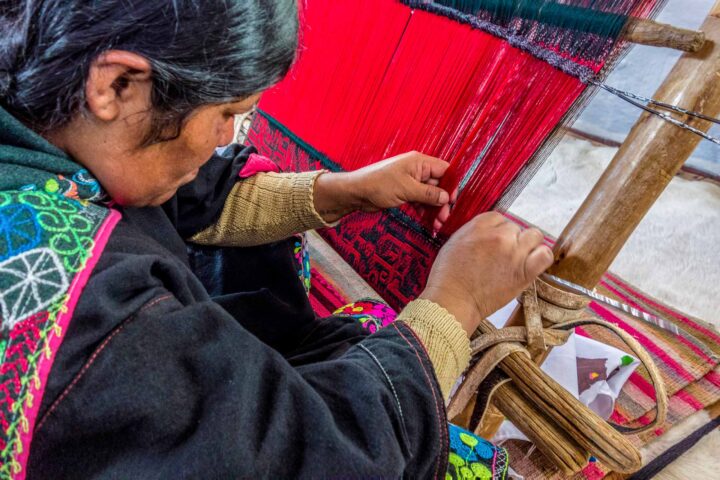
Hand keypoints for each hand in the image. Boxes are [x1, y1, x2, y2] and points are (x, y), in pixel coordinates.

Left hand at [313, 151, 453, 228]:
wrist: (357, 192)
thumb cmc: (379, 185)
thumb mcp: (407, 189)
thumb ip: (429, 194)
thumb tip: (446, 198)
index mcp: (419, 162)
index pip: (445, 170)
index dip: (452, 185)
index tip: (452, 201)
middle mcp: (417, 170)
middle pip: (439, 185)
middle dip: (443, 202)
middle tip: (443, 218)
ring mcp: (411, 182)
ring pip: (430, 195)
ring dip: (435, 209)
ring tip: (437, 224)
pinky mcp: (405, 192)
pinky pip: (420, 201)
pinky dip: (425, 210)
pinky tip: (428, 221)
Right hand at [419, 212, 553, 335]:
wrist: (453, 300)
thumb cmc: (449, 276)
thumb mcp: (455, 242)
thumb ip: (475, 232)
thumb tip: (490, 231)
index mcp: (479, 226)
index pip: (500, 218)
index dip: (498, 230)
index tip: (494, 242)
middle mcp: (499, 236)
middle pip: (516, 227)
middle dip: (510, 239)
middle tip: (501, 255)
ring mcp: (514, 253)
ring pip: (534, 236)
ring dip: (527, 244)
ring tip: (518, 257)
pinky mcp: (524, 272)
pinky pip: (545, 255)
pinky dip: (541, 256)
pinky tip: (532, 263)